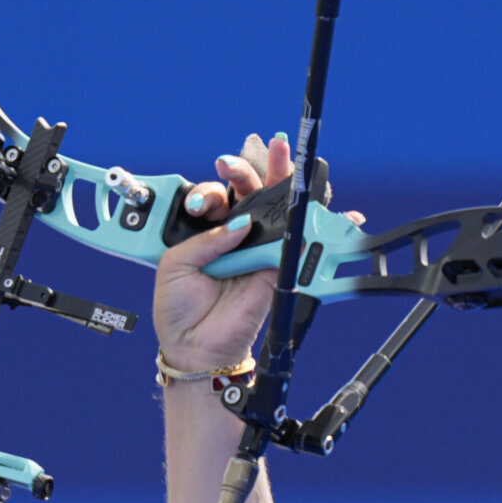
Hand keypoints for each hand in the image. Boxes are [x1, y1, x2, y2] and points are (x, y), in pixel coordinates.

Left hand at [154, 133, 365, 370]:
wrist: (195, 346)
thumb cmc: (178, 308)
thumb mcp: (175, 266)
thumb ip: (205, 241)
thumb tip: (240, 223)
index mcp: (206, 231)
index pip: (216, 197)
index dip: (212, 191)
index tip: (204, 201)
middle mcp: (234, 235)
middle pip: (249, 193)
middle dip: (251, 169)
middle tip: (252, 157)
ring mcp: (258, 248)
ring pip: (276, 209)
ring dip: (285, 181)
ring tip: (288, 158)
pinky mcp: (277, 267)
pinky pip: (298, 243)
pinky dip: (317, 225)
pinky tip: (326, 206)